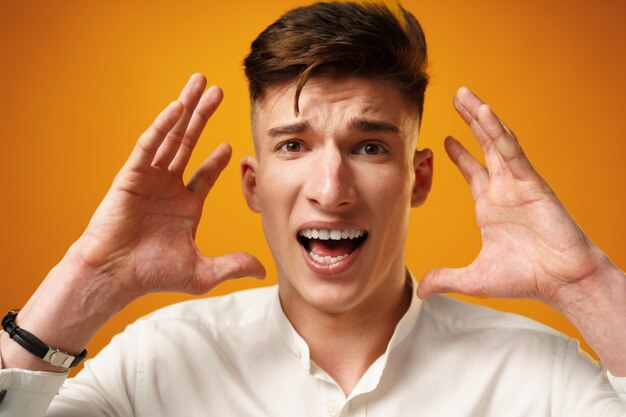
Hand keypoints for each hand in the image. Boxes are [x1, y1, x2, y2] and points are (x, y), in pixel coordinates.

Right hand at [72, 73, 264, 302]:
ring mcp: (150, 178)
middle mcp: (168, 187)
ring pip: (172, 136)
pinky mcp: (132, 174)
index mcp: (184, 206)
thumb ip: (232, 265)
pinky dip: (163, 125)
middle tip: (217, 92)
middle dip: (203, 117)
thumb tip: (262, 272)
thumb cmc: (152, 275)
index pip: (204, 175)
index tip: (231, 146)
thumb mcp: (202, 272)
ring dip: (186, 108)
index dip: (217, 161)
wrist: (116, 276)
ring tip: (200, 83)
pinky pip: (150, 144)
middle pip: (189, 143)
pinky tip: (177, 107)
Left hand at [417, 87, 609, 306]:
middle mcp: (502, 189)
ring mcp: (516, 183)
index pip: (472, 171)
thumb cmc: (525, 278)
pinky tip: (485, 113)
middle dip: (468, 122)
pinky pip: (512, 152)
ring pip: (496, 141)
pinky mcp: (531, 183)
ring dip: (480, 117)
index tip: (443, 140)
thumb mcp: (474, 278)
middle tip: (455, 99)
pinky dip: (498, 132)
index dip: (458, 154)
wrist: (562, 282)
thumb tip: (422, 290)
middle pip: (482, 145)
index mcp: (489, 205)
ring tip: (464, 95)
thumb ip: (446, 278)